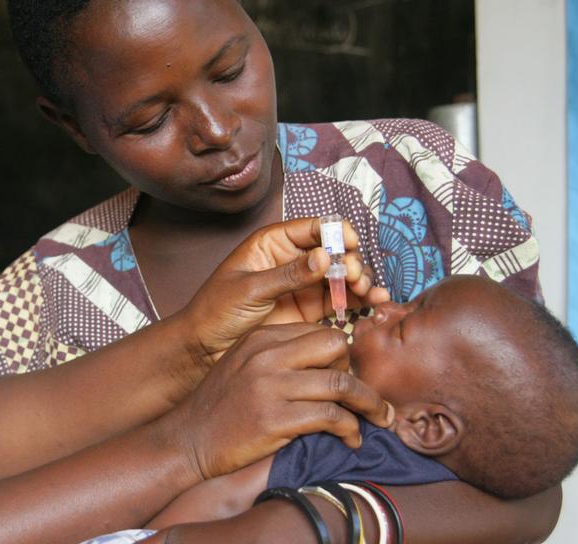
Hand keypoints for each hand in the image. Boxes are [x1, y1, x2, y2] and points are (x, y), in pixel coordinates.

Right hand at [157, 322, 393, 482]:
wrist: (188, 439)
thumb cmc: (221, 407)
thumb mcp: (245, 365)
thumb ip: (280, 357)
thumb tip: (330, 361)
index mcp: (262, 339)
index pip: (321, 332)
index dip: (342, 357)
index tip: (348, 377)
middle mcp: (267, 356)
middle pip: (336, 347)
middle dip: (357, 372)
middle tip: (360, 397)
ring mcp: (270, 387)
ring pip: (340, 383)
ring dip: (368, 404)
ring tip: (378, 419)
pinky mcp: (274, 419)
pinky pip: (331, 417)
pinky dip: (350, 430)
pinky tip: (352, 440)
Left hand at [179, 217, 387, 360]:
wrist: (204, 350)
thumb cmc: (215, 311)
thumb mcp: (249, 290)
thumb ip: (287, 275)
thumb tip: (324, 256)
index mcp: (272, 243)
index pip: (312, 227)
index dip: (335, 232)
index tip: (350, 245)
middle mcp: (292, 260)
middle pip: (334, 251)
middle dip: (351, 260)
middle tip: (355, 277)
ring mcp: (303, 286)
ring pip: (342, 275)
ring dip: (360, 279)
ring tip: (367, 292)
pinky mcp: (310, 311)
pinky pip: (341, 300)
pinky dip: (359, 300)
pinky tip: (373, 302)